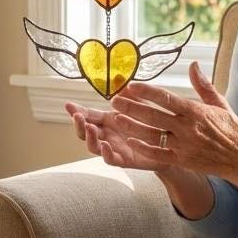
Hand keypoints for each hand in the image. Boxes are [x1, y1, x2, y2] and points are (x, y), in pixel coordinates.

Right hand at [65, 100, 179, 173]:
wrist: (168, 145)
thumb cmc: (151, 123)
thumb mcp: (140, 104)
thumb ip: (128, 93)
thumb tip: (119, 77)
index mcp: (108, 120)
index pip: (88, 115)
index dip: (77, 111)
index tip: (68, 105)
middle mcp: (107, 134)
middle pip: (85, 132)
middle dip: (78, 124)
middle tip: (77, 116)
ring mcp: (114, 148)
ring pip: (94, 147)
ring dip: (90, 138)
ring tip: (90, 128)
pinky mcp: (124, 160)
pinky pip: (111, 160)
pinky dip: (106, 154)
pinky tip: (105, 146)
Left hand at [107, 62, 237, 181]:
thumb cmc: (230, 128)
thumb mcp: (220, 103)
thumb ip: (203, 85)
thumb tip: (193, 64)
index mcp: (195, 112)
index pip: (166, 99)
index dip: (146, 92)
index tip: (131, 85)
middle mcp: (187, 128)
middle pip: (153, 116)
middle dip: (132, 107)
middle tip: (114, 100)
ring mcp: (183, 146)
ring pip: (152, 135)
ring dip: (132, 127)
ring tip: (117, 118)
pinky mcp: (182, 161)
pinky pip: (158, 154)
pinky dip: (143, 148)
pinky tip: (130, 141)